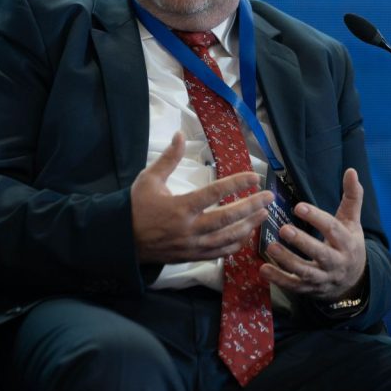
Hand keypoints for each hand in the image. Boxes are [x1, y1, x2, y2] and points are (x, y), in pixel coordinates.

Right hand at [131, 132, 273, 263]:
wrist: (122, 240)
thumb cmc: (136, 207)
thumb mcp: (149, 179)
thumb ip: (169, 158)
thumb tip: (179, 134)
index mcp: (181, 207)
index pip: (215, 193)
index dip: (237, 184)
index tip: (254, 176)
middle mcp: (190, 228)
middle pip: (229, 218)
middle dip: (252, 206)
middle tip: (269, 197)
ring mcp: (193, 245)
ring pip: (228, 238)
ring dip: (249, 226)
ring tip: (264, 214)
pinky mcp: (192, 256)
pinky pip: (220, 253)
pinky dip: (235, 244)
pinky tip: (245, 235)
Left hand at [259, 168, 366, 300]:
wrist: (353, 281)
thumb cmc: (348, 243)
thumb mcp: (352, 221)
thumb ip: (352, 197)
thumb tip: (351, 170)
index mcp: (347, 242)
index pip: (333, 229)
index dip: (316, 218)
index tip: (298, 207)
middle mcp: (336, 262)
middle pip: (321, 254)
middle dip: (302, 243)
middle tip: (284, 229)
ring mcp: (323, 278)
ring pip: (306, 272)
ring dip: (287, 261)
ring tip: (270, 247)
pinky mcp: (310, 289)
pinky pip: (294, 286)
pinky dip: (279, 280)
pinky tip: (263, 270)